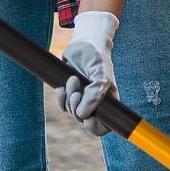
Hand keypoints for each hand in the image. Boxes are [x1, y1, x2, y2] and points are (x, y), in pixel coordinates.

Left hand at [55, 10, 118, 136]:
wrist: (84, 43)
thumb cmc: (97, 56)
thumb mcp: (101, 72)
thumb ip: (95, 93)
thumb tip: (83, 115)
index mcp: (109, 101)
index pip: (104, 126)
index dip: (96, 127)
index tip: (88, 119)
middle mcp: (96, 103)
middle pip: (84, 120)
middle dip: (77, 108)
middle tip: (76, 92)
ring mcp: (82, 98)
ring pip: (72, 111)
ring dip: (68, 98)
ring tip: (73, 79)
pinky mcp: (70, 93)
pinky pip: (62, 105)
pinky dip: (60, 98)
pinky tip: (61, 88)